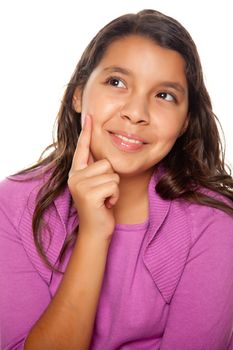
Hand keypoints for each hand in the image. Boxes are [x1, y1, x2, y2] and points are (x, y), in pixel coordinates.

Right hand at [68, 115, 119, 238]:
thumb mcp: (96, 186)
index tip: (90, 116)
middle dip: (111, 179)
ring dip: (114, 188)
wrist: (96, 231)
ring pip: (112, 173)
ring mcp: (80, 185)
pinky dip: (115, 196)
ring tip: (105, 199)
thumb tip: (104, 155)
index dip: (87, 132)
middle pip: (106, 162)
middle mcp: (75, 176)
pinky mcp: (88, 194)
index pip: (83, 148)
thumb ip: (96, 170)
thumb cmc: (100, 207)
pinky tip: (106, 205)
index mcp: (77, 172)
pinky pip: (114, 185)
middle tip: (103, 194)